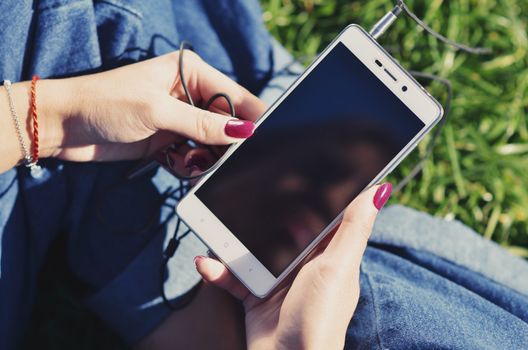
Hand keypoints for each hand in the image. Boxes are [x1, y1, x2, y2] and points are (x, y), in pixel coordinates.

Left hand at [39, 50, 265, 161]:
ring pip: (212, 143)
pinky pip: (194, 157)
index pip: (235, 95)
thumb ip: (201, 124)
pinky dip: (190, 166)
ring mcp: (180, 119)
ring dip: (207, 158)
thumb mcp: (157, 111)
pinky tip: (177, 166)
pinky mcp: (169, 141)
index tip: (261, 141)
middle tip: (224, 160)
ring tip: (193, 164)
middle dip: (227, 143)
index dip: (250, 118)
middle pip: (226, 122)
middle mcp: (189, 94)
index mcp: (191, 72)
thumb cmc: (106, 103)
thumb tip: (243, 132)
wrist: (65, 126)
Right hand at [194, 183, 392, 349]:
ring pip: (254, 250)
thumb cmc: (319, 318)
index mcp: (330, 255)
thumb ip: (353, 228)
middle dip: (263, 216)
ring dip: (233, 242)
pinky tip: (207, 264)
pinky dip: (220, 270)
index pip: (322, 216)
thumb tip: (381, 190)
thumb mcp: (338, 266)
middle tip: (243, 197)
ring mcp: (279, 280)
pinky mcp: (256, 296)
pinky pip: (234, 276)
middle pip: (283, 230)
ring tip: (216, 231)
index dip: (309, 195)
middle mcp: (305, 265)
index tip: (293, 172)